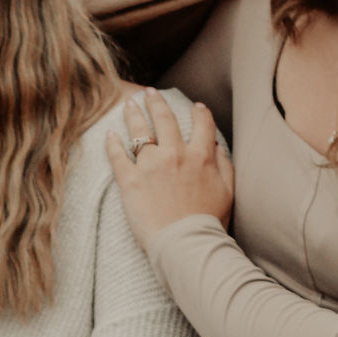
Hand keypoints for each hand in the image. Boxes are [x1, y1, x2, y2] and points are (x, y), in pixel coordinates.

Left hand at [106, 90, 233, 250]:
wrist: (186, 243)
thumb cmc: (209, 223)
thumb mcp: (228, 192)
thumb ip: (224, 166)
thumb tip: (218, 148)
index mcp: (200, 157)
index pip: (202, 126)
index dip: (200, 114)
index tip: (197, 107)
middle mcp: (175, 155)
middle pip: (165, 120)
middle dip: (157, 102)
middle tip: (150, 92)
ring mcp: (150, 166)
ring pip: (139, 131)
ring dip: (133, 115)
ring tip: (128, 104)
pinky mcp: (130, 181)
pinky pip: (118, 156)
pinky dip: (112, 144)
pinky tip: (110, 134)